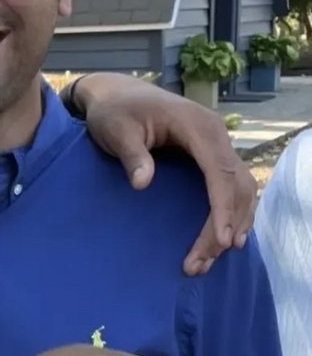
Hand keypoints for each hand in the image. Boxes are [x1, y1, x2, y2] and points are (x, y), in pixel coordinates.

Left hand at [66, 73, 256, 275]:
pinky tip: (222, 239)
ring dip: (231, 224)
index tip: (220, 240)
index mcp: (197, 125)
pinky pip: (232, 186)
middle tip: (200, 262)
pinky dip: (230, 213)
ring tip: (207, 260)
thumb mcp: (115, 129)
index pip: (220, 170)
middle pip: (235, 185)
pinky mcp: (212, 155)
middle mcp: (215, 134)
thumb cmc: (114, 111)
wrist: (116, 94)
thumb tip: (142, 184)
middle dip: (224, 225)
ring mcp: (217, 144)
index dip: (223, 207)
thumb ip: (131, 155)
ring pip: (240, 189)